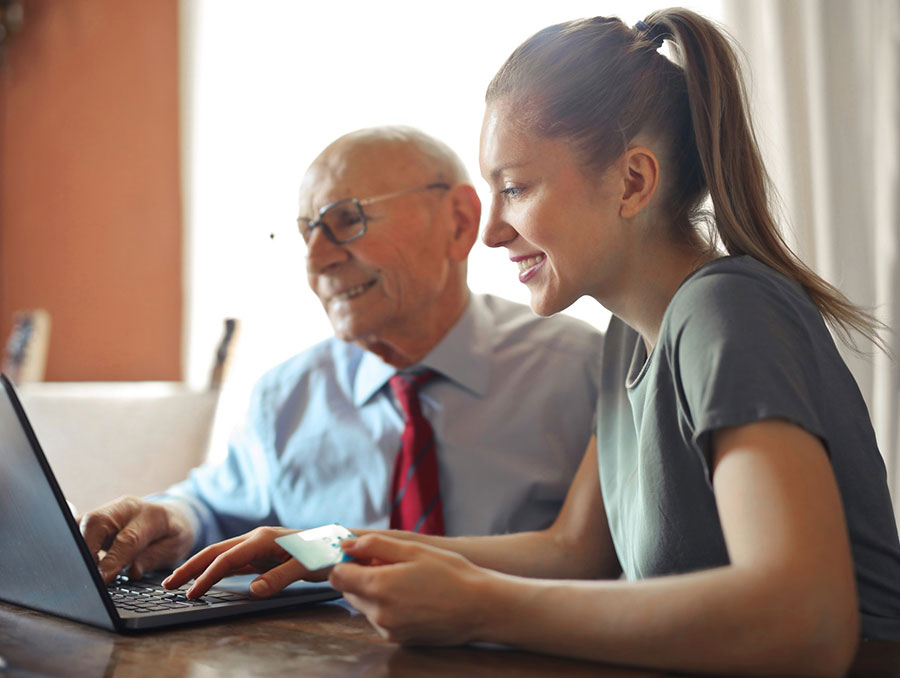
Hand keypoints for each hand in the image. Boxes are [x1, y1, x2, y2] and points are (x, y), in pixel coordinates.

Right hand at [79, 495, 194, 583]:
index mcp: (151, 515)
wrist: (170, 517)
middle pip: (97, 522)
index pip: (128, 538)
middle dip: (86, 549)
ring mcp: (109, 510)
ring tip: (80, 570)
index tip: (102, 579)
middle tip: (86, 575)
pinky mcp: (96, 517)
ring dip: (77, 547)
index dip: (113, 560)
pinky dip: (74, 543)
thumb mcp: (174, 549)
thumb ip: (153, 558)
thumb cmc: (172, 534)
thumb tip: (133, 571)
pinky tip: (76, 561)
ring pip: (82, 523)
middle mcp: (126, 508)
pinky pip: (77, 527)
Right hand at [163, 526, 328, 598]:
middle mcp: (256, 538)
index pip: (227, 559)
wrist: (339, 544)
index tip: (191, 593)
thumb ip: (279, 577)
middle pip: (216, 552)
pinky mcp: (261, 553)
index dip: (207, 576)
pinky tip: (206, 578)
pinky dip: (215, 569)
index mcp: (263, 539)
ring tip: (178, 583)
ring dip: (199, 568)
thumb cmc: (325, 552)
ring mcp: (257, 545)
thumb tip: (253, 590)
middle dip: (191, 567)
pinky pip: (233, 562)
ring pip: (221, 555)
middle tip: (167, 585)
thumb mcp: (306, 567)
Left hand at [330, 533, 491, 645]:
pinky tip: (411, 597)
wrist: (480, 608)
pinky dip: (387, 606)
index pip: (337, 575)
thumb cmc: (451, 574)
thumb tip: (346, 545)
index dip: (346, 561)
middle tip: (389, 564)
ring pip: (364, 605)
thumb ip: (374, 545)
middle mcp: (378, 613)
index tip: (361, 554)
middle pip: (349, 591)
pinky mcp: (397, 639)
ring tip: (405, 580)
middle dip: (361, 576)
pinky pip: (380, 619)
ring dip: (374, 591)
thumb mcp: (413, 550)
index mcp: (379, 587)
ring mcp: (388, 629)